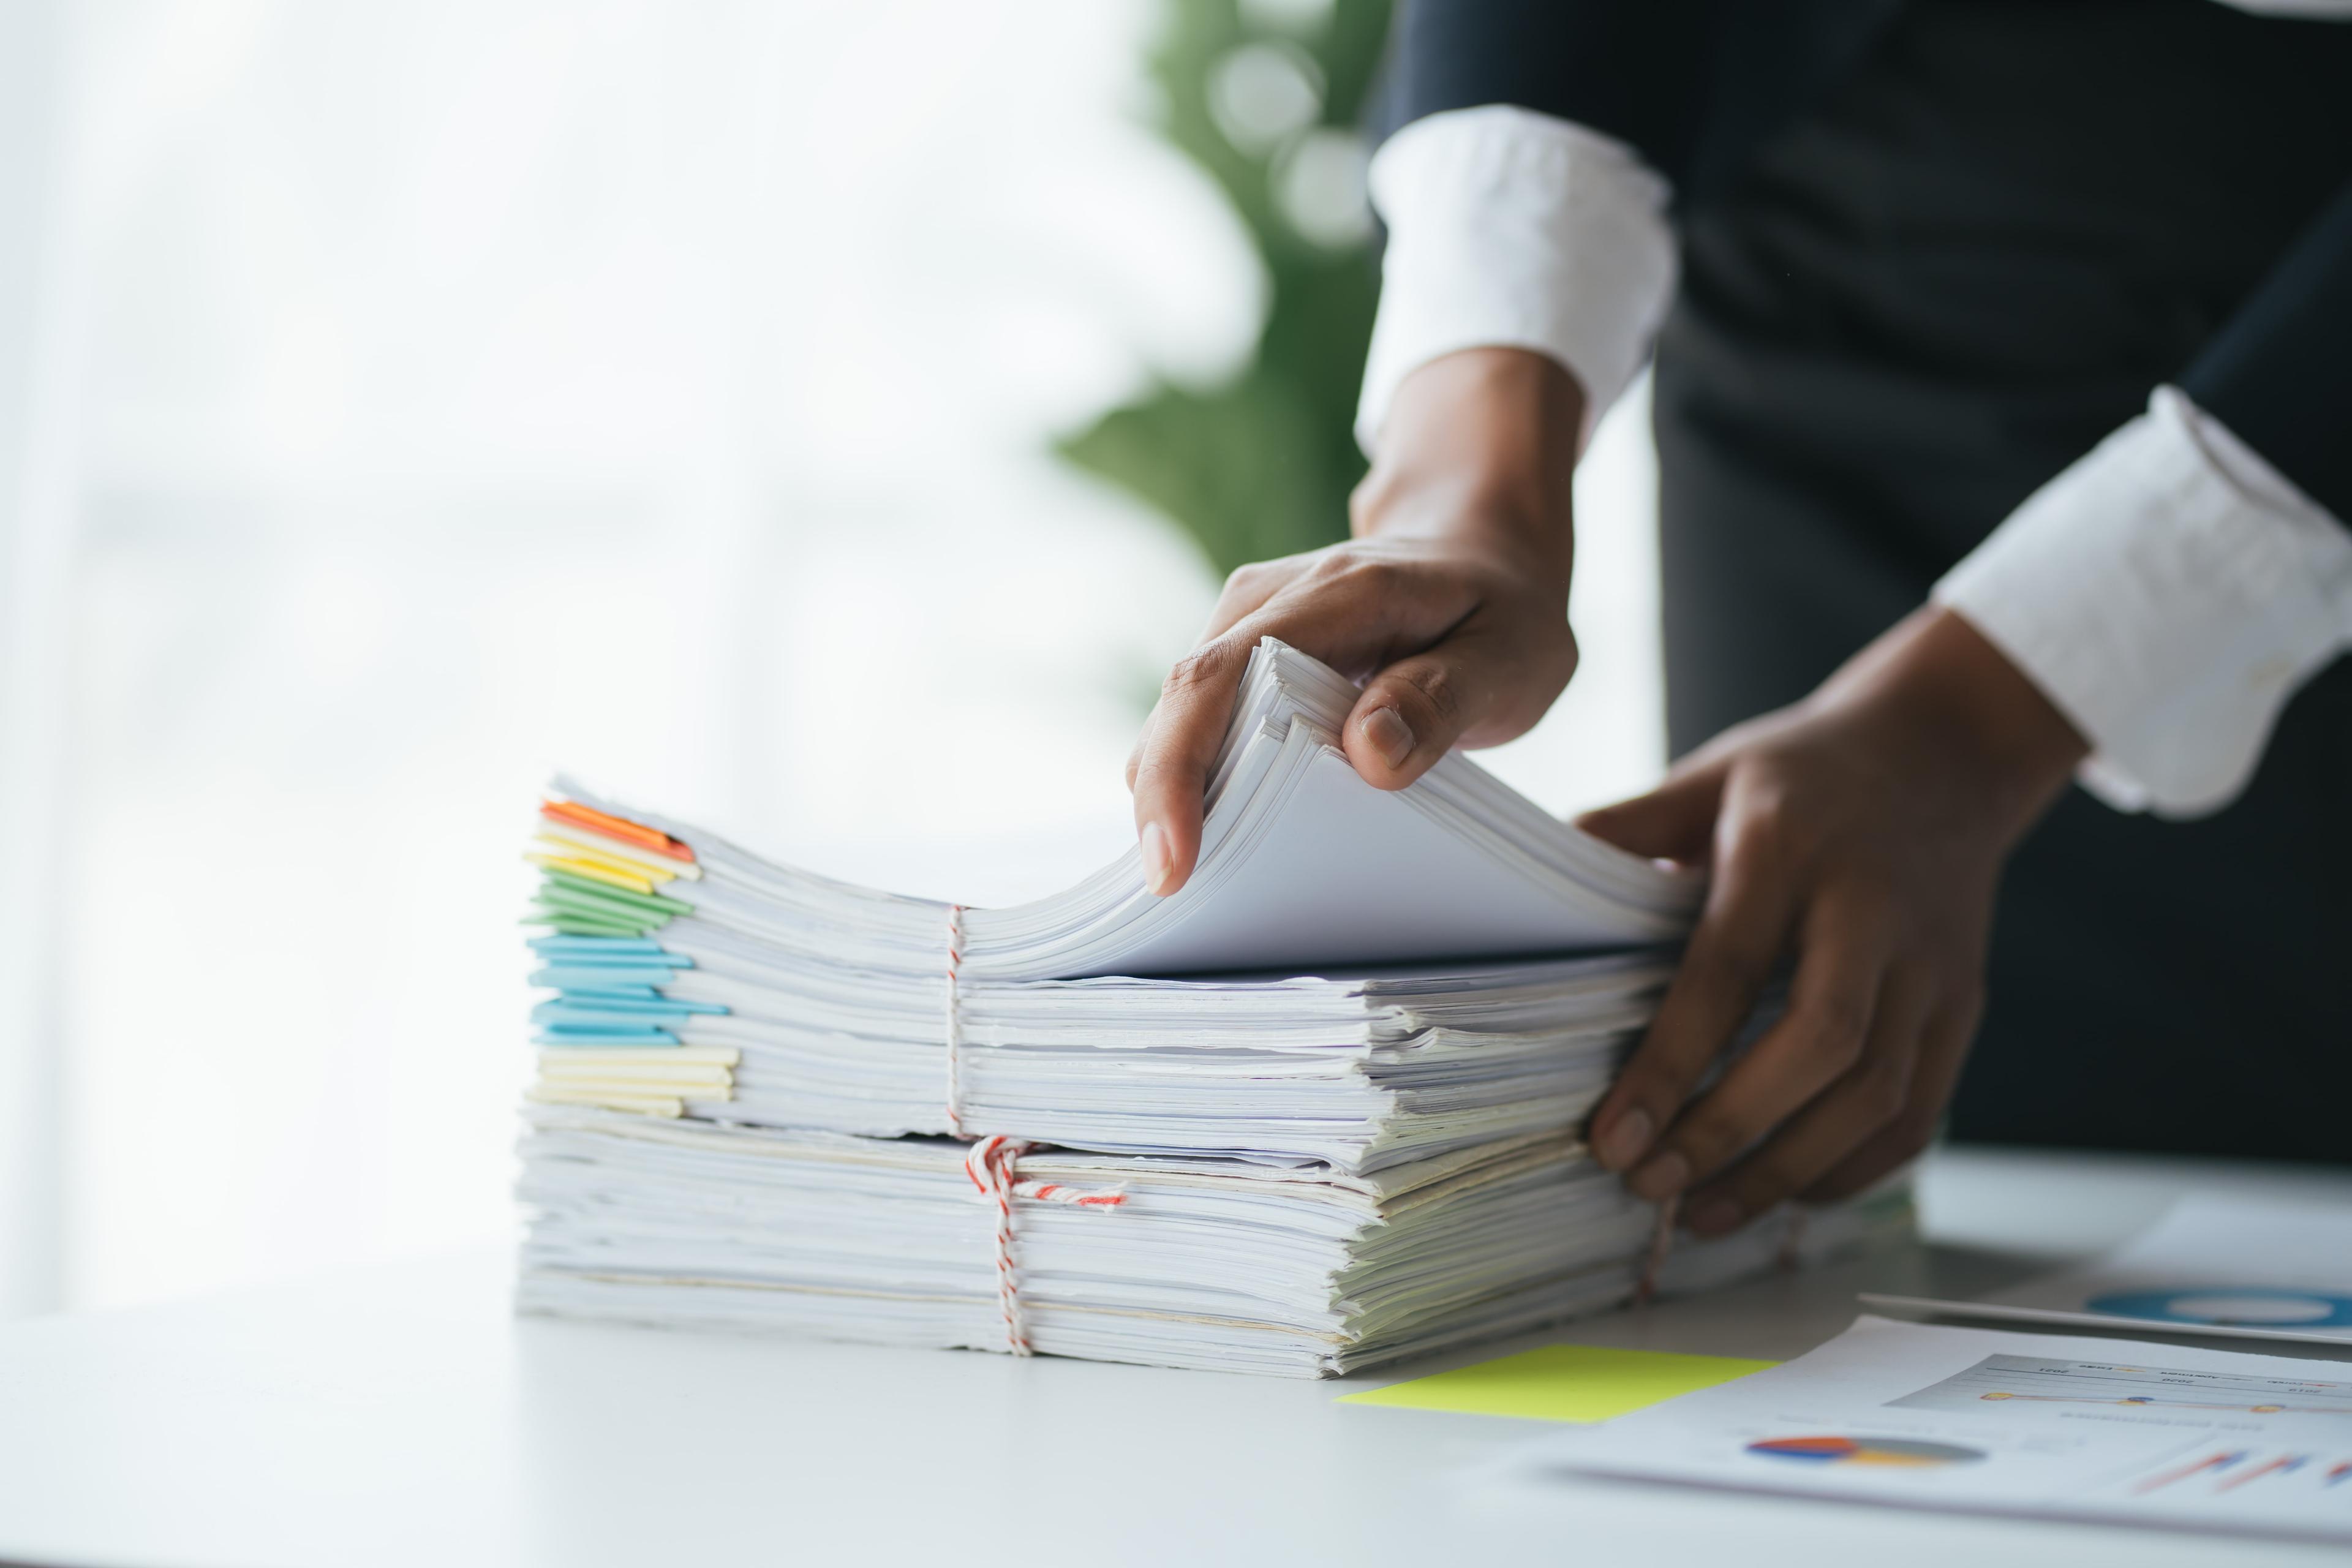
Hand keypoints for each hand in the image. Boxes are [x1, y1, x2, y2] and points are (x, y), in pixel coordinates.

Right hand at [1128, 347, 1587, 894]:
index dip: (1181, 768)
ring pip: (1182, 716)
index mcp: (1335, 592)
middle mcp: (1269, 599)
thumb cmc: (1502, 608)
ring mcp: (1247, 623)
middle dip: (1163, 800)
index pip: (1223, 675)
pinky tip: (1222, 836)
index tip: (1172, 859)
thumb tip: (1368, 752)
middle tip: (1174, 889)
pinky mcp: (1245, 655)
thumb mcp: (1511, 656)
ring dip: (1179, 794)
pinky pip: (1205, 722)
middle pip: (1183, 701)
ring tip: (1195, 875)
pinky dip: (1203, 780)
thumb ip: (1441, 698)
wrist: (1481, 549)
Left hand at [1578, 607, 2087, 1233]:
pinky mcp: (1964, 1006)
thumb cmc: (1805, 772)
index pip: (1728, 971)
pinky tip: (1786, 1195)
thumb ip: (1627, 832)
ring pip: (1879, 1095)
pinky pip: (1919, 1110)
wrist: (1947, 751)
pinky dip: (1853, 1169)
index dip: (1671, 1064)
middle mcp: (1874, 910)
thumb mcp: (1710, 774)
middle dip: (1731, 1131)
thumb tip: (1532, 893)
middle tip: (1649, 1186)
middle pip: (1821, 1045)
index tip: (1612, 1137)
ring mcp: (1933, 964)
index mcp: (1791, 847)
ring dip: (1788, 1171)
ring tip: (1702, 1214)